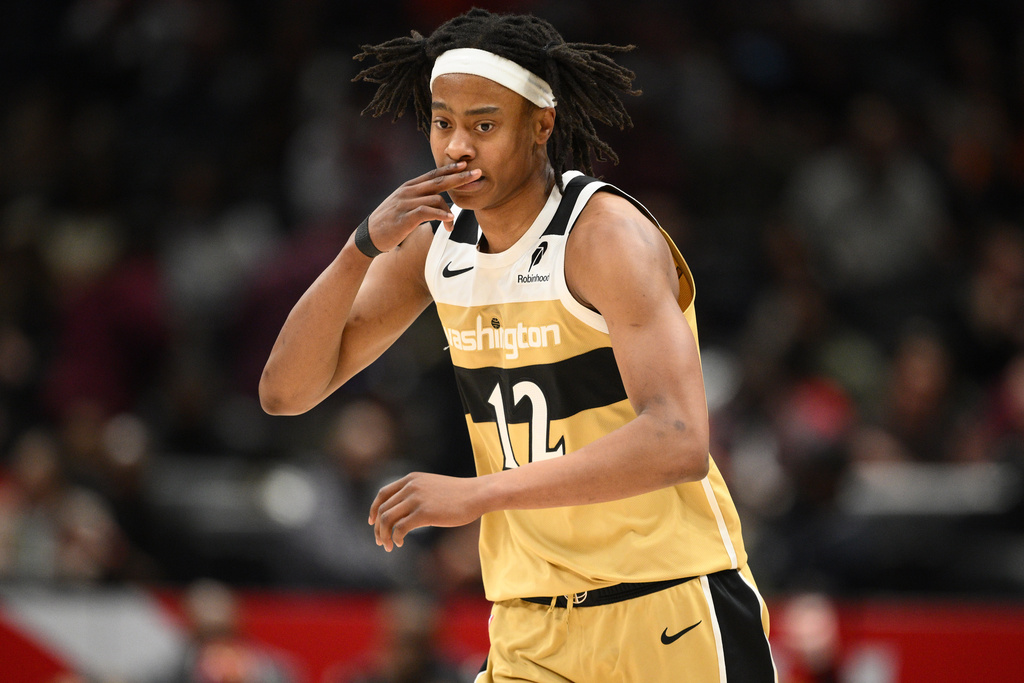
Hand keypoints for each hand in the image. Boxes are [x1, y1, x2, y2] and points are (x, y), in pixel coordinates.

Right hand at [365, 162, 481, 251]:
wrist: (368, 237)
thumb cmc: (389, 223)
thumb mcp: (404, 206)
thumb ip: (419, 199)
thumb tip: (438, 200)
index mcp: (409, 187)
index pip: (434, 174)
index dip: (451, 169)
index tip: (466, 165)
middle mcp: (408, 192)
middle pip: (439, 181)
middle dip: (460, 177)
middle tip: (477, 174)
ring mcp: (405, 203)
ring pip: (436, 198)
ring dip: (449, 211)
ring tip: (452, 225)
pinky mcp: (404, 218)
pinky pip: (426, 212)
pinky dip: (440, 215)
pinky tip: (449, 220)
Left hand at [368, 472, 483, 551]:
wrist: (477, 494)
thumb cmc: (459, 495)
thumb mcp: (433, 488)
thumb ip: (417, 494)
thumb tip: (405, 513)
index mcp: (411, 479)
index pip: (382, 493)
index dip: (374, 508)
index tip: (372, 521)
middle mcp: (410, 487)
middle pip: (382, 509)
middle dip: (377, 527)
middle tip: (380, 541)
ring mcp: (416, 499)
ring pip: (387, 519)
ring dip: (384, 535)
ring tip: (388, 545)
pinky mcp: (423, 513)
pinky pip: (399, 528)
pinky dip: (395, 538)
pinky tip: (399, 543)